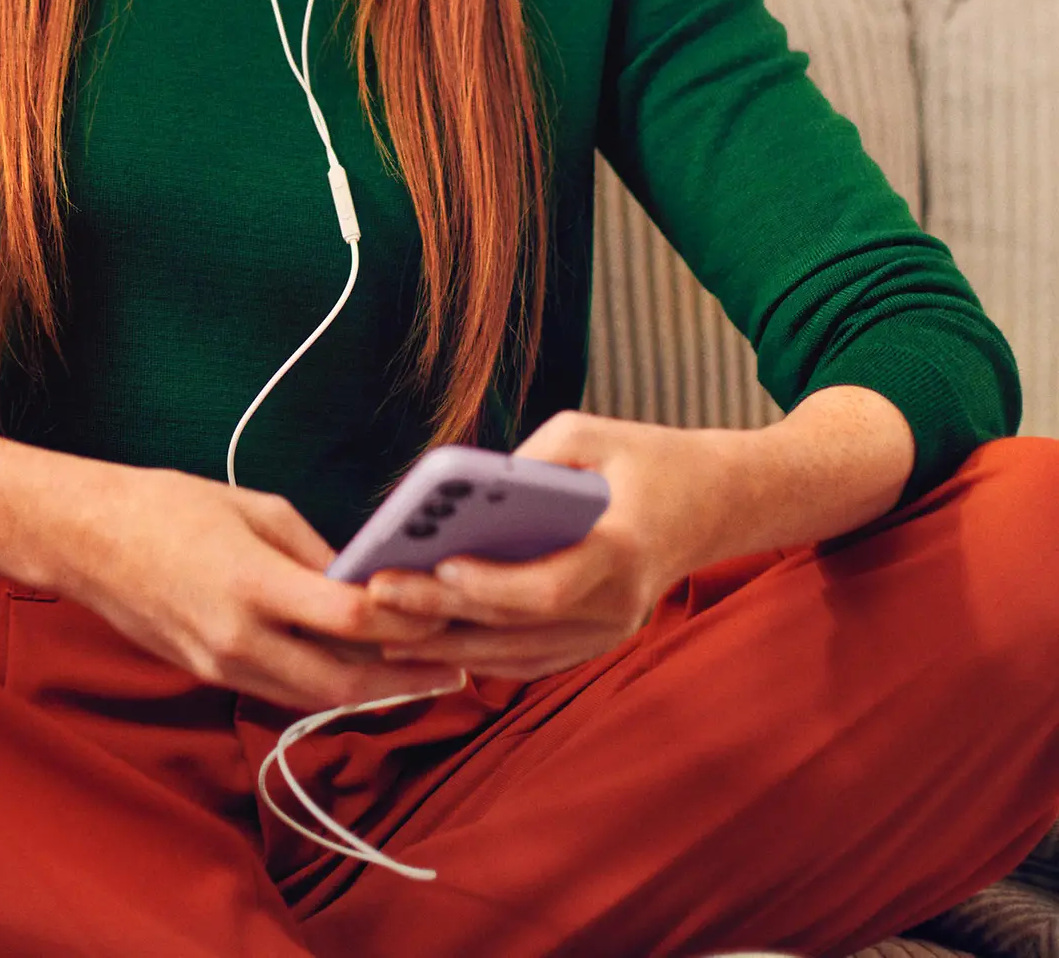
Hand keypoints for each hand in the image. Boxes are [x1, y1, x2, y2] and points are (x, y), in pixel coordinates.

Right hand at [47, 461, 454, 712]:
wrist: (85, 538)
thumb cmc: (166, 506)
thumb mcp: (254, 506)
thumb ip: (313, 550)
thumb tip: (359, 580)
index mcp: (251, 584)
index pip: (348, 620)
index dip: (404, 622)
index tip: (445, 615)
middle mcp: (237, 638)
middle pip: (341, 682)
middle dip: (404, 681)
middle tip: (455, 671)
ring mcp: (219, 665)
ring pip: (312, 699)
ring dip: (369, 693)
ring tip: (420, 678)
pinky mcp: (208, 674)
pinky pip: (280, 690)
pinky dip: (324, 686)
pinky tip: (356, 671)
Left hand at [366, 410, 738, 681]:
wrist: (715, 502)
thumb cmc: (646, 457)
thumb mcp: (592, 434)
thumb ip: (530, 461)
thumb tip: (461, 494)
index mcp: (622, 552)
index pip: (548, 585)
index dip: (491, 585)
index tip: (439, 564)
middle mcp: (617, 607)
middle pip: (518, 625)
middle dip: (441, 612)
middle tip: (377, 593)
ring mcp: (608, 633)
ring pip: (517, 655)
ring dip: (447, 645)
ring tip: (379, 626)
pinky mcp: (596, 641)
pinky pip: (529, 658)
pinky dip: (477, 654)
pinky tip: (425, 640)